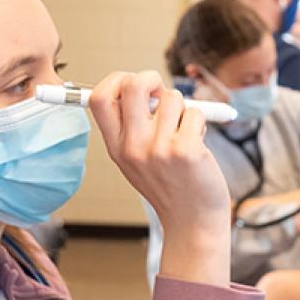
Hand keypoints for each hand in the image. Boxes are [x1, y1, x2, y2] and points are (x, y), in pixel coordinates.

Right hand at [88, 71, 229, 285]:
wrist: (193, 221)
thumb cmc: (170, 186)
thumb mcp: (136, 161)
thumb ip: (132, 127)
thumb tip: (141, 84)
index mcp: (116, 148)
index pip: (99, 98)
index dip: (115, 80)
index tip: (131, 83)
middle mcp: (133, 147)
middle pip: (133, 84)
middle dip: (151, 77)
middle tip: (161, 91)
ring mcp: (159, 149)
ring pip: (172, 97)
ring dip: (183, 108)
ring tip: (184, 132)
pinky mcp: (186, 150)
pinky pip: (194, 113)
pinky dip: (200, 123)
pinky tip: (198, 145)